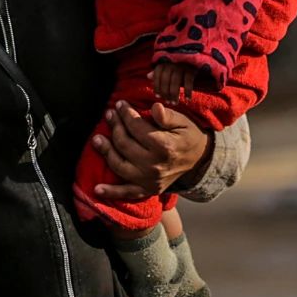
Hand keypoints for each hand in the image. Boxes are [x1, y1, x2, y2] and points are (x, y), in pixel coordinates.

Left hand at [88, 100, 211, 201]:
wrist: (199, 160)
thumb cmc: (189, 137)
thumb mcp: (183, 122)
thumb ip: (168, 116)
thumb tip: (155, 107)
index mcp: (164, 146)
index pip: (136, 127)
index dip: (125, 113)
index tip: (120, 104)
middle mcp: (154, 165)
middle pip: (124, 144)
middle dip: (115, 126)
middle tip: (109, 114)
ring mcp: (149, 180)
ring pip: (119, 165)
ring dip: (106, 151)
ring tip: (96, 139)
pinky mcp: (147, 190)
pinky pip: (127, 192)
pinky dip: (111, 192)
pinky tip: (97, 189)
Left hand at [149, 62, 205, 103]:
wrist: (196, 57)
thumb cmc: (179, 66)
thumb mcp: (168, 68)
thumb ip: (159, 73)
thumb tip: (148, 76)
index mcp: (165, 63)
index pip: (157, 75)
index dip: (157, 86)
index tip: (158, 96)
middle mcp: (172, 63)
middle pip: (165, 80)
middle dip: (166, 93)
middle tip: (168, 102)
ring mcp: (182, 66)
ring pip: (175, 82)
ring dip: (174, 94)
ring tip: (175, 103)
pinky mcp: (192, 69)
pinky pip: (188, 82)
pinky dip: (188, 91)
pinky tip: (187, 99)